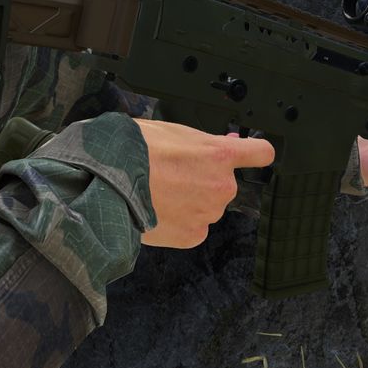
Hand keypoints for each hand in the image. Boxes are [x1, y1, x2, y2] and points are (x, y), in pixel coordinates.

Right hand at [134, 119, 274, 248]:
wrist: (107, 183)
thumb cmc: (134, 151)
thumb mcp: (174, 132)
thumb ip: (205, 142)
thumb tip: (227, 142)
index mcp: (219, 154)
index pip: (260, 153)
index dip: (255, 153)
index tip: (252, 156)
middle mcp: (222, 186)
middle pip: (226, 184)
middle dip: (206, 181)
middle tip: (176, 176)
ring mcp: (209, 213)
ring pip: (208, 207)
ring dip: (191, 202)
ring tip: (161, 194)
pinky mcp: (194, 235)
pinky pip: (195, 228)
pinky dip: (181, 223)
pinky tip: (160, 212)